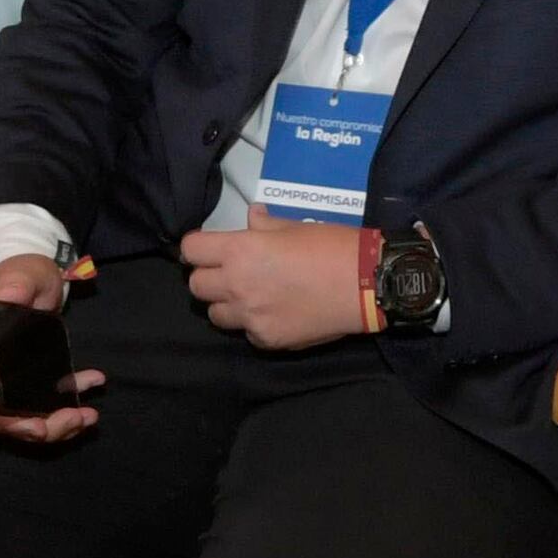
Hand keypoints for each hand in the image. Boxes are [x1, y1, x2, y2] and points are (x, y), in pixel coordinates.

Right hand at [0, 253, 103, 441]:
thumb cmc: (19, 274)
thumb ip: (15, 287)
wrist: (29, 274)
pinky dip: (71, 402)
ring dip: (61, 422)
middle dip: (46, 427)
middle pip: (12, 419)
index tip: (42, 428)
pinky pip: (48, 401)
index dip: (12, 423)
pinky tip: (93, 384)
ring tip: (89, 415)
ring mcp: (13, 379)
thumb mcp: (20, 276)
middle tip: (78, 419)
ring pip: (31, 417)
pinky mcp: (32, 377)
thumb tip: (10, 296)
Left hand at [181, 218, 371, 349]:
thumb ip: (263, 226)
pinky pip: (246, 332)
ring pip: (215, 315)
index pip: (191, 250)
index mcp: (240, 250)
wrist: (366, 285)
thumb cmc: (332, 246)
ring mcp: (250, 317)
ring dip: (227, 304)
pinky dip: (254, 324)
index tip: (209, 248)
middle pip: (196, 286)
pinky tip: (276, 313)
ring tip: (251, 297)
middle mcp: (237, 285)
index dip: (198, 247)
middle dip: (208, 276)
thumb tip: (251, 218)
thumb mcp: (294, 226)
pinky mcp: (267, 339)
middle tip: (230, 272)